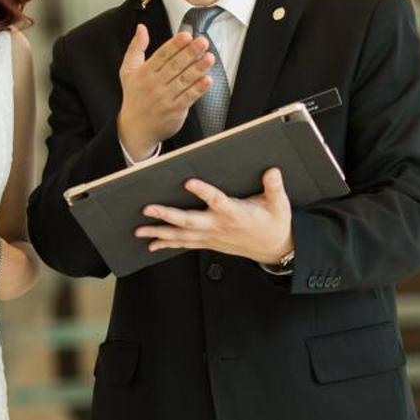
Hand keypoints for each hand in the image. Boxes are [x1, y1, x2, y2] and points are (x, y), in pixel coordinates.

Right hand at [117, 23, 215, 157]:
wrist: (135, 128)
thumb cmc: (134, 96)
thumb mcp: (128, 70)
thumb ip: (136, 48)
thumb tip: (141, 28)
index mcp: (144, 73)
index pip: (162, 55)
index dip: (175, 45)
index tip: (186, 36)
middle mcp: (155, 84)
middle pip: (175, 66)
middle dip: (190, 53)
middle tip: (202, 42)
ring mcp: (165, 98)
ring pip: (184, 80)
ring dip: (198, 68)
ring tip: (210, 58)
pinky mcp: (175, 110)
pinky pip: (188, 97)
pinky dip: (198, 89)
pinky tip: (207, 80)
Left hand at [136, 168, 294, 263]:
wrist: (274, 248)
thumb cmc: (275, 223)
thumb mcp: (279, 205)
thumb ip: (275, 188)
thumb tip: (272, 171)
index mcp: (235, 213)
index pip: (217, 200)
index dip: (203, 191)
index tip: (189, 182)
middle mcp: (219, 226)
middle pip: (190, 221)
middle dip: (168, 215)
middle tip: (149, 209)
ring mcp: (212, 237)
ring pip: (182, 235)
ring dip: (160, 232)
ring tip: (140, 230)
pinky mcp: (210, 242)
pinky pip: (186, 244)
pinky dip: (168, 244)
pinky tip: (152, 244)